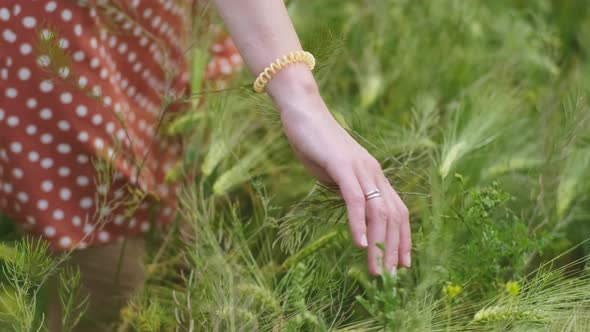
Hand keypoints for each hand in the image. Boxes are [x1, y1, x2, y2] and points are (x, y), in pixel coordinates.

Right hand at [266, 65, 411, 275]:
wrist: (303, 112)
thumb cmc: (315, 144)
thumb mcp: (334, 174)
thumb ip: (346, 191)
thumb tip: (354, 211)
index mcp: (374, 175)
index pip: (397, 211)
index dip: (403, 238)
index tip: (402, 264)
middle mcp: (374, 172)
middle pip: (393, 216)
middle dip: (393, 250)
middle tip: (390, 278)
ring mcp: (360, 167)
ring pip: (378, 211)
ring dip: (379, 244)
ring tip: (377, 270)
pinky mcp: (342, 165)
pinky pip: (355, 198)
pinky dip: (359, 223)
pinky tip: (360, 244)